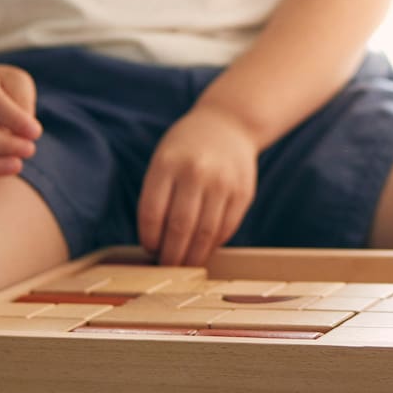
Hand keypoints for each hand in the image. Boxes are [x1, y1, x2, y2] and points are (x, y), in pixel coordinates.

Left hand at [139, 106, 258, 266]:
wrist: (229, 124)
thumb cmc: (187, 148)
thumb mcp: (164, 159)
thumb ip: (157, 195)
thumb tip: (155, 244)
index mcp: (167, 163)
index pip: (152, 213)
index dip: (149, 239)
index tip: (150, 250)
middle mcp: (196, 172)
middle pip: (179, 227)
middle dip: (171, 256)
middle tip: (167, 268)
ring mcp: (222, 182)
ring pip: (205, 233)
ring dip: (193, 256)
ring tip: (185, 266)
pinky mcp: (243, 192)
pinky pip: (226, 228)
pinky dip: (213, 244)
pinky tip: (205, 249)